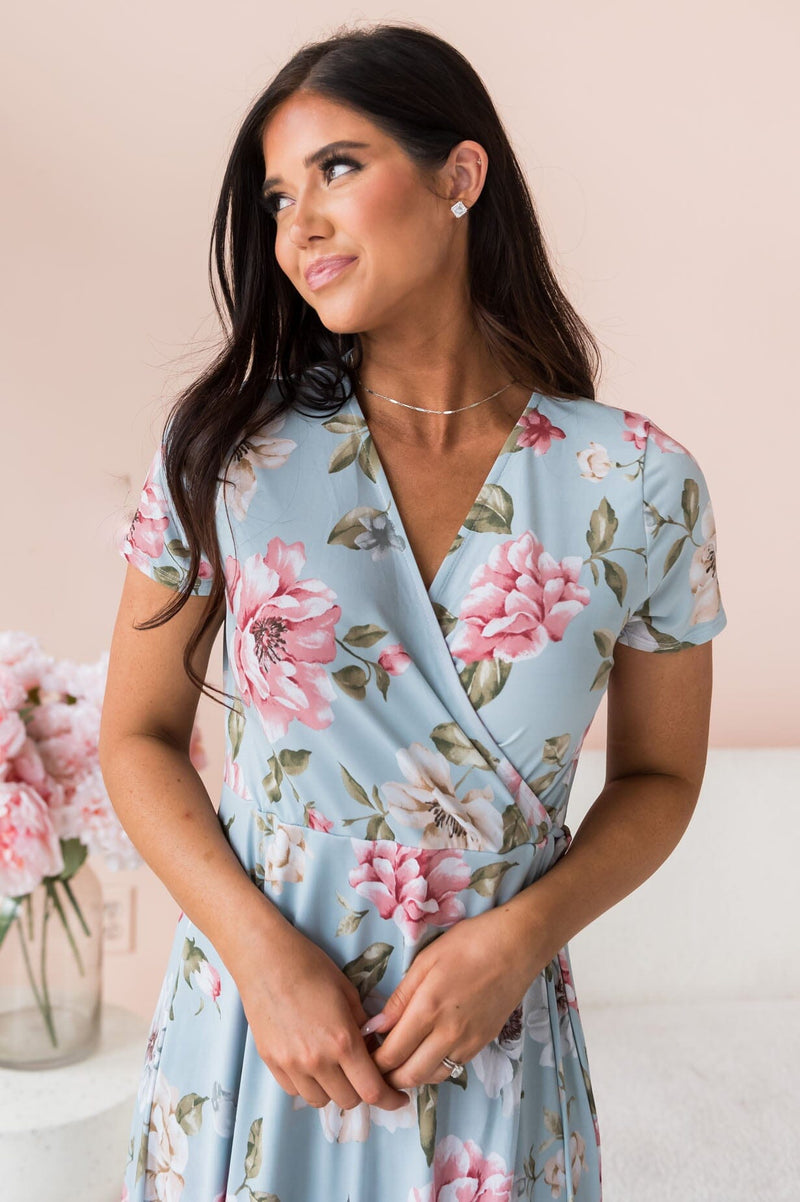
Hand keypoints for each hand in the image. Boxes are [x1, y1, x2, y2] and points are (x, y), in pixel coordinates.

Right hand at [233, 920, 409, 1111]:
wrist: (265, 960)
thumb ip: (364, 1027)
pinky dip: (308, 1084)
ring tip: (335, 1068)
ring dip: (333, 1090)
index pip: (372, 1090)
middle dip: (361, 1091)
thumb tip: (374, 1050)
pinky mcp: (271, 1063)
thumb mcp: (348, 993)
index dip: (390, 1100)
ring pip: (320, 1101)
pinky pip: (295, 1090)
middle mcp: (317, 1061)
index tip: (398, 1099)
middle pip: (348, 1101)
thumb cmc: (311, 967)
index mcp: (343, 1041)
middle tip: (363, 1072)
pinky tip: (311, 1064)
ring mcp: (291, 1065)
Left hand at [362, 905, 542, 1090]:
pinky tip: (426, 1052)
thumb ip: (399, 998)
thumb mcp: (425, 961)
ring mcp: (468, 1043)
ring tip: (398, 1062)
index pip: (391, 1054)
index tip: (362, 1056)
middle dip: (387, 1078)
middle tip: (375, 1068)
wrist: (516, 947)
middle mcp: (448, 1034)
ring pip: (432, 1077)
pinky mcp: (483, 1043)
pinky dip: (434, 1068)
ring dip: (411, 1076)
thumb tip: (375, 1027)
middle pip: (410, 1076)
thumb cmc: (468, 943)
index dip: (372, 1062)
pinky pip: (452, 1067)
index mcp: (428, 1010)